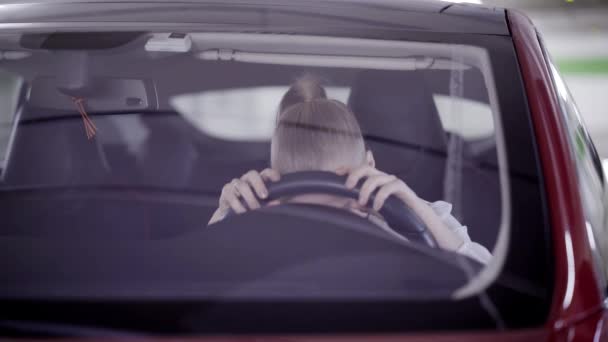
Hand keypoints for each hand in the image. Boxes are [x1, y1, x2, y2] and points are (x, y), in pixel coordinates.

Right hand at [209, 168, 279, 223]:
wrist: (233, 217)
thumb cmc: (253, 209)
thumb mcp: (265, 205)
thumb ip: (272, 202)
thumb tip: (277, 203)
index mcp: (259, 181)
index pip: (266, 173)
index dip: (272, 174)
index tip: (277, 180)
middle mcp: (247, 180)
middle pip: (252, 175)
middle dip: (259, 185)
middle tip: (264, 196)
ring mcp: (235, 185)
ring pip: (241, 185)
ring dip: (249, 197)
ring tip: (254, 208)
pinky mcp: (226, 193)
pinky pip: (230, 195)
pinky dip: (237, 204)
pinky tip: (242, 211)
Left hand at [338, 165, 465, 250]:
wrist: (418, 218)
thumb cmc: (396, 213)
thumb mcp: (375, 209)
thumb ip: (364, 205)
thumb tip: (349, 204)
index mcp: (376, 181)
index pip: (360, 170)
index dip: (348, 168)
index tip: (335, 172)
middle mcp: (384, 178)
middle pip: (366, 168)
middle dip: (354, 174)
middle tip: (347, 187)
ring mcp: (394, 182)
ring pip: (376, 177)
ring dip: (366, 189)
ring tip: (361, 202)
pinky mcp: (403, 188)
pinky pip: (390, 187)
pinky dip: (380, 196)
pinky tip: (376, 207)